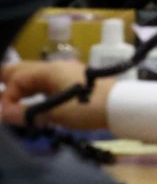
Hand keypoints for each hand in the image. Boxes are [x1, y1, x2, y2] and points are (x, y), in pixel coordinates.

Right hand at [0, 59, 114, 130]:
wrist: (118, 106)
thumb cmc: (86, 108)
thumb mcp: (54, 113)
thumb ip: (27, 113)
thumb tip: (2, 112)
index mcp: (49, 70)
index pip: (18, 78)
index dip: (8, 96)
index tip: (6, 115)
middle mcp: (55, 67)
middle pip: (25, 70)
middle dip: (8, 79)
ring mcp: (64, 73)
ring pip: (35, 76)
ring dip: (20, 86)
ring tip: (9, 97)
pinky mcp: (71, 82)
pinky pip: (45, 83)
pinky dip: (33, 91)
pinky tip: (31, 101)